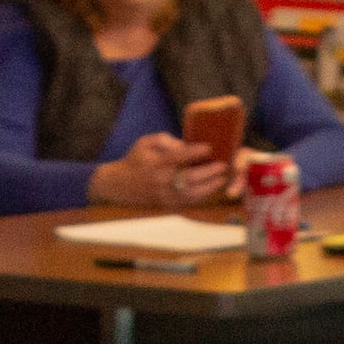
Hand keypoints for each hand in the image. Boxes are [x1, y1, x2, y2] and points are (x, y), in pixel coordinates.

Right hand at [92, 134, 219, 210]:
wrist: (120, 185)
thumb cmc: (136, 159)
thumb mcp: (145, 142)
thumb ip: (165, 140)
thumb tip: (185, 145)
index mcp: (156, 162)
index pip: (179, 156)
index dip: (195, 152)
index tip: (209, 147)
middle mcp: (161, 180)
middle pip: (189, 177)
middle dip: (209, 172)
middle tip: (223, 165)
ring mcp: (164, 194)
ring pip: (192, 193)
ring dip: (210, 187)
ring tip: (222, 179)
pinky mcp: (167, 203)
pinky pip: (188, 201)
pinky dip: (202, 195)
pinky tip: (212, 188)